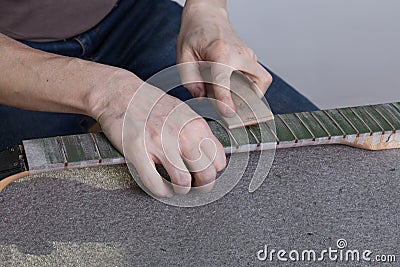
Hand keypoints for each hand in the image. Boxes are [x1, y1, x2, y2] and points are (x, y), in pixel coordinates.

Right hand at [95, 73, 225, 196]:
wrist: (120, 93)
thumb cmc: (150, 103)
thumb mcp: (183, 111)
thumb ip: (197, 131)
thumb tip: (210, 153)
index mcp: (195, 125)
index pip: (218, 160)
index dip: (213, 171)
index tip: (206, 173)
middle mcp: (181, 134)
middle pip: (206, 174)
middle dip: (202, 186)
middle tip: (195, 185)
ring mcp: (160, 143)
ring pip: (183, 182)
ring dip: (181, 190)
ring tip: (177, 187)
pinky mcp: (138, 152)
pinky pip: (155, 183)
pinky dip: (161, 191)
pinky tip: (161, 187)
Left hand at [177, 0, 272, 115]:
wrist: (207, 15)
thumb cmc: (195, 34)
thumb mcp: (184, 56)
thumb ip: (191, 80)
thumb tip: (202, 99)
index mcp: (220, 50)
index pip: (224, 79)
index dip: (226, 99)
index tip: (228, 113)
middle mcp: (240, 53)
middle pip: (255, 82)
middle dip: (248, 102)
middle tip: (234, 115)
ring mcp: (249, 55)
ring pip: (260, 82)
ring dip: (252, 97)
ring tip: (234, 103)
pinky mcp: (252, 59)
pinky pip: (258, 80)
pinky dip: (250, 90)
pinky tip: (235, 93)